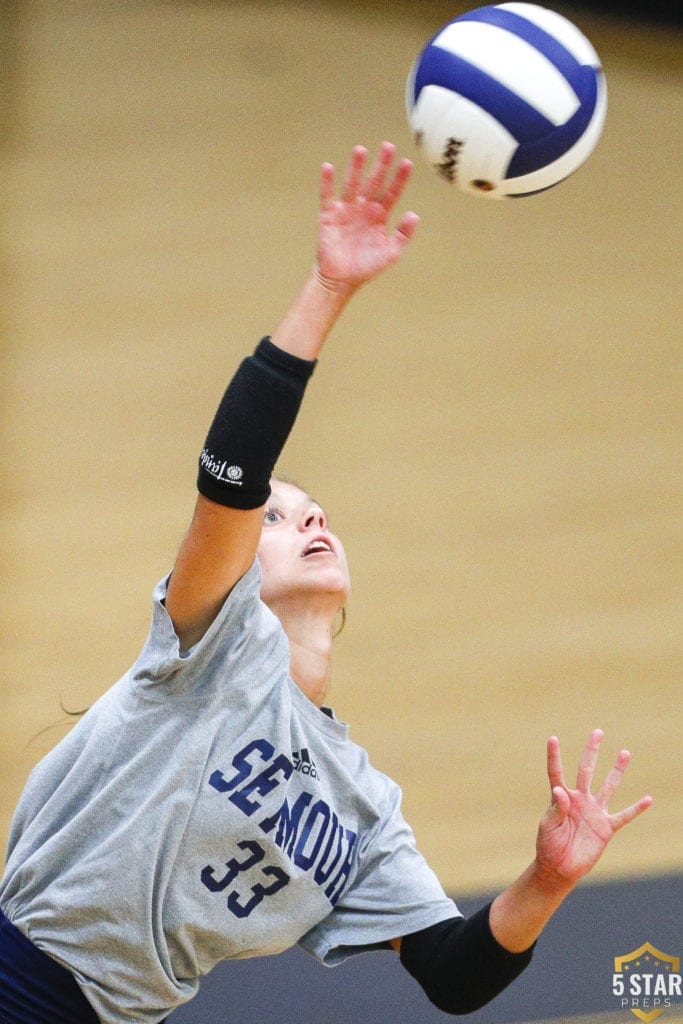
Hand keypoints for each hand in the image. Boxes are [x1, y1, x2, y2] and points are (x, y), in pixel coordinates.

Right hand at [315, 141, 419, 291]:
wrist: (341, 280)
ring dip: (356, 167)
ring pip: (352, 184)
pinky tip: (328, 167)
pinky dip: (327, 182)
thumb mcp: (390, 253)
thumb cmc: (366, 267)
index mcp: (380, 216)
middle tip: (388, 146)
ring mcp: (346, 210)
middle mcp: (363, 208)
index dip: (399, 178)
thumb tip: (414, 214)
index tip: (407, 163)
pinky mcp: (328, 216)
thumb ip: (403, 235)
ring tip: (361, 150)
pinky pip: (327, 196)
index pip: (391, 192)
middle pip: (373, 182)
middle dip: (381, 165)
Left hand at [535, 729, 652, 888]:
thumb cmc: (549, 845)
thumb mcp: (548, 826)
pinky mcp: (606, 828)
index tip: (552, 738)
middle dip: (591, 751)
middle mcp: (580, 800)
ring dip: (616, 770)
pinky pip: (624, 816)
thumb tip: (561, 790)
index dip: (554, 756)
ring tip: (624, 752)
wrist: (560, 868)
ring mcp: (594, 812)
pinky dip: (636, 809)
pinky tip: (648, 799)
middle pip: (586, 770)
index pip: (557, 773)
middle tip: (598, 732)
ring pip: (608, 786)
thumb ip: (556, 808)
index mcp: (562, 798)